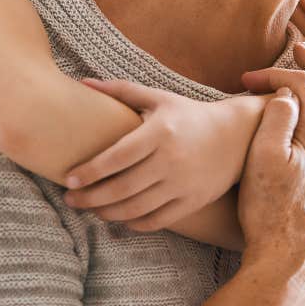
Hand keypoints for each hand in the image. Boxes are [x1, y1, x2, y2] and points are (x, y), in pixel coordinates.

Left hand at [62, 78, 250, 231]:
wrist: (235, 135)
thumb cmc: (188, 114)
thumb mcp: (159, 98)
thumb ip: (121, 91)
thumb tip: (84, 82)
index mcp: (160, 132)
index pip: (117, 157)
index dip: (90, 170)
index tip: (69, 178)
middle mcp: (171, 160)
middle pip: (123, 188)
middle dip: (91, 197)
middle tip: (70, 199)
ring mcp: (183, 184)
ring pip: (137, 208)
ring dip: (108, 213)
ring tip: (90, 209)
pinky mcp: (193, 201)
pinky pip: (158, 220)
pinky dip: (135, 224)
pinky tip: (119, 219)